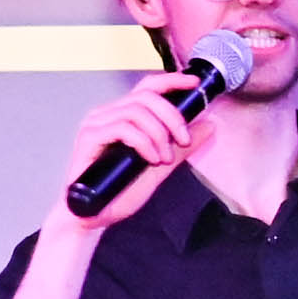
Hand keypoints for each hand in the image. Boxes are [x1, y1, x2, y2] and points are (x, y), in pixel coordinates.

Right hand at [49, 74, 211, 237]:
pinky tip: (151, 159)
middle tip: (184, 140)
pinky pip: (123, 128)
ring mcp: (96, 124)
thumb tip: (208, 126)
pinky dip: (144, 143)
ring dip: (159, 134)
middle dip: (172, 116)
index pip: (148, 87)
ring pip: (136, 111)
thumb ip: (182, 147)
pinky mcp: (89, 138)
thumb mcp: (160, 166)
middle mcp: (107, 114)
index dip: (172, 81)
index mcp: (122, 115)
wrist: (93, 217)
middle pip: (146, 96)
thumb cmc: (118, 192)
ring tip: (164, 158)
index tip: (193, 84)